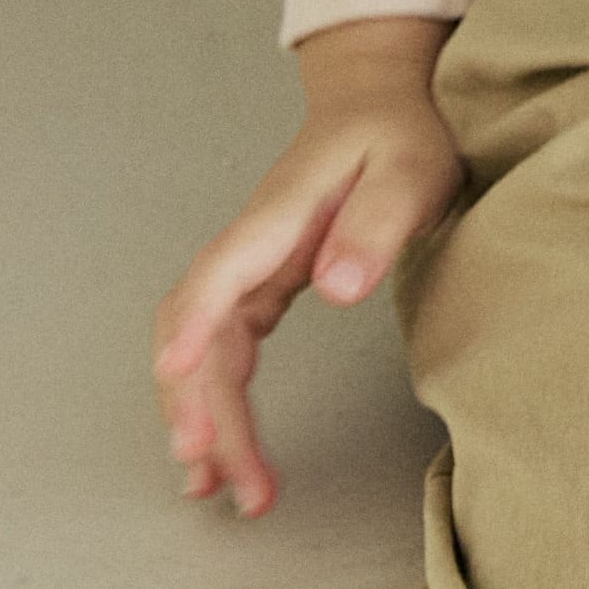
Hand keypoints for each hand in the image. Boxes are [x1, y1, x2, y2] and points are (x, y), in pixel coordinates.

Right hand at [150, 19, 463, 519]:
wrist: (382, 98)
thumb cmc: (401, 132)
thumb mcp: (411, 170)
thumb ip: (376, 226)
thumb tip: (335, 287)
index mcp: (278, 217)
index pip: (221, 278)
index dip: (195, 326)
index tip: (177, 375)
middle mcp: (250, 247)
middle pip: (202, 333)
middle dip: (202, 407)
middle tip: (222, 478)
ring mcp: (250, 268)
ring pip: (204, 352)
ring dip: (204, 417)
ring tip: (219, 490)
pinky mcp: (262, 286)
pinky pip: (223, 353)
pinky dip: (218, 402)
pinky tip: (223, 449)